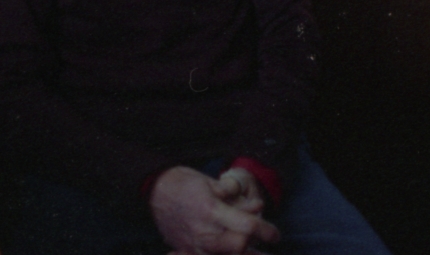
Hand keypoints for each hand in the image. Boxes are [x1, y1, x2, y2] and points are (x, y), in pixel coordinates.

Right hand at [149, 165, 278, 254]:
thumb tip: (257, 207)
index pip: (247, 227)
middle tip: (264, 244)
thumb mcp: (211, 182)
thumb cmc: (183, 182)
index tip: (275, 234)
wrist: (154, 190)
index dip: (266, 230)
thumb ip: (235, 196)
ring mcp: (194, 246)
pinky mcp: (187, 252)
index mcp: (211, 211)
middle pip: (238, 248)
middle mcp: (203, 232)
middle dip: (255, 247)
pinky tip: (234, 254)